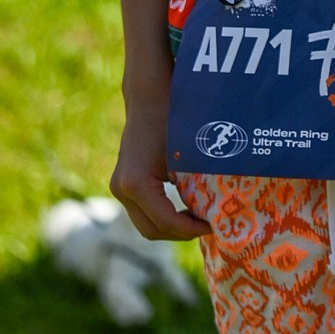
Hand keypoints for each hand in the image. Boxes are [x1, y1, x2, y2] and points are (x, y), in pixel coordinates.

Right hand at [110, 101, 209, 242]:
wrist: (148, 99)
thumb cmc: (171, 122)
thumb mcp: (188, 156)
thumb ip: (196, 187)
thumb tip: (216, 214)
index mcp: (136, 184)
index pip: (165, 222)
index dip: (191, 229)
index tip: (213, 226)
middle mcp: (121, 189)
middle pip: (151, 230)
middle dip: (181, 233)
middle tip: (208, 226)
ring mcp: (118, 188)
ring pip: (145, 224)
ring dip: (172, 227)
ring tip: (199, 220)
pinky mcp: (122, 185)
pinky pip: (143, 212)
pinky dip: (163, 216)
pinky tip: (186, 210)